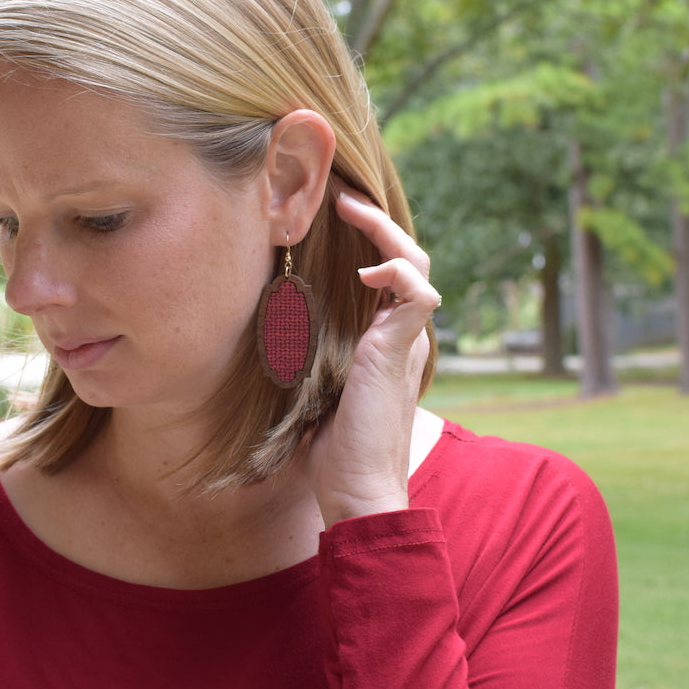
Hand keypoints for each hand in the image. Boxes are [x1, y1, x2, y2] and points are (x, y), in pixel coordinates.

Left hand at [303, 188, 439, 526]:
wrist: (358, 490)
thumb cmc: (334, 451)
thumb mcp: (315, 388)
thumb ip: (308, 355)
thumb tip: (269, 331)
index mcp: (387, 342)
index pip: (391, 275)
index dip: (369, 240)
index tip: (335, 216)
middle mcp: (402, 336)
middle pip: (409, 257)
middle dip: (377, 221)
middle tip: (342, 197)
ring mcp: (406, 342)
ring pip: (417, 264)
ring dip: (386, 232)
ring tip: (353, 210)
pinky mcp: (401, 352)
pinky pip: (418, 294)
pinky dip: (396, 272)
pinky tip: (366, 272)